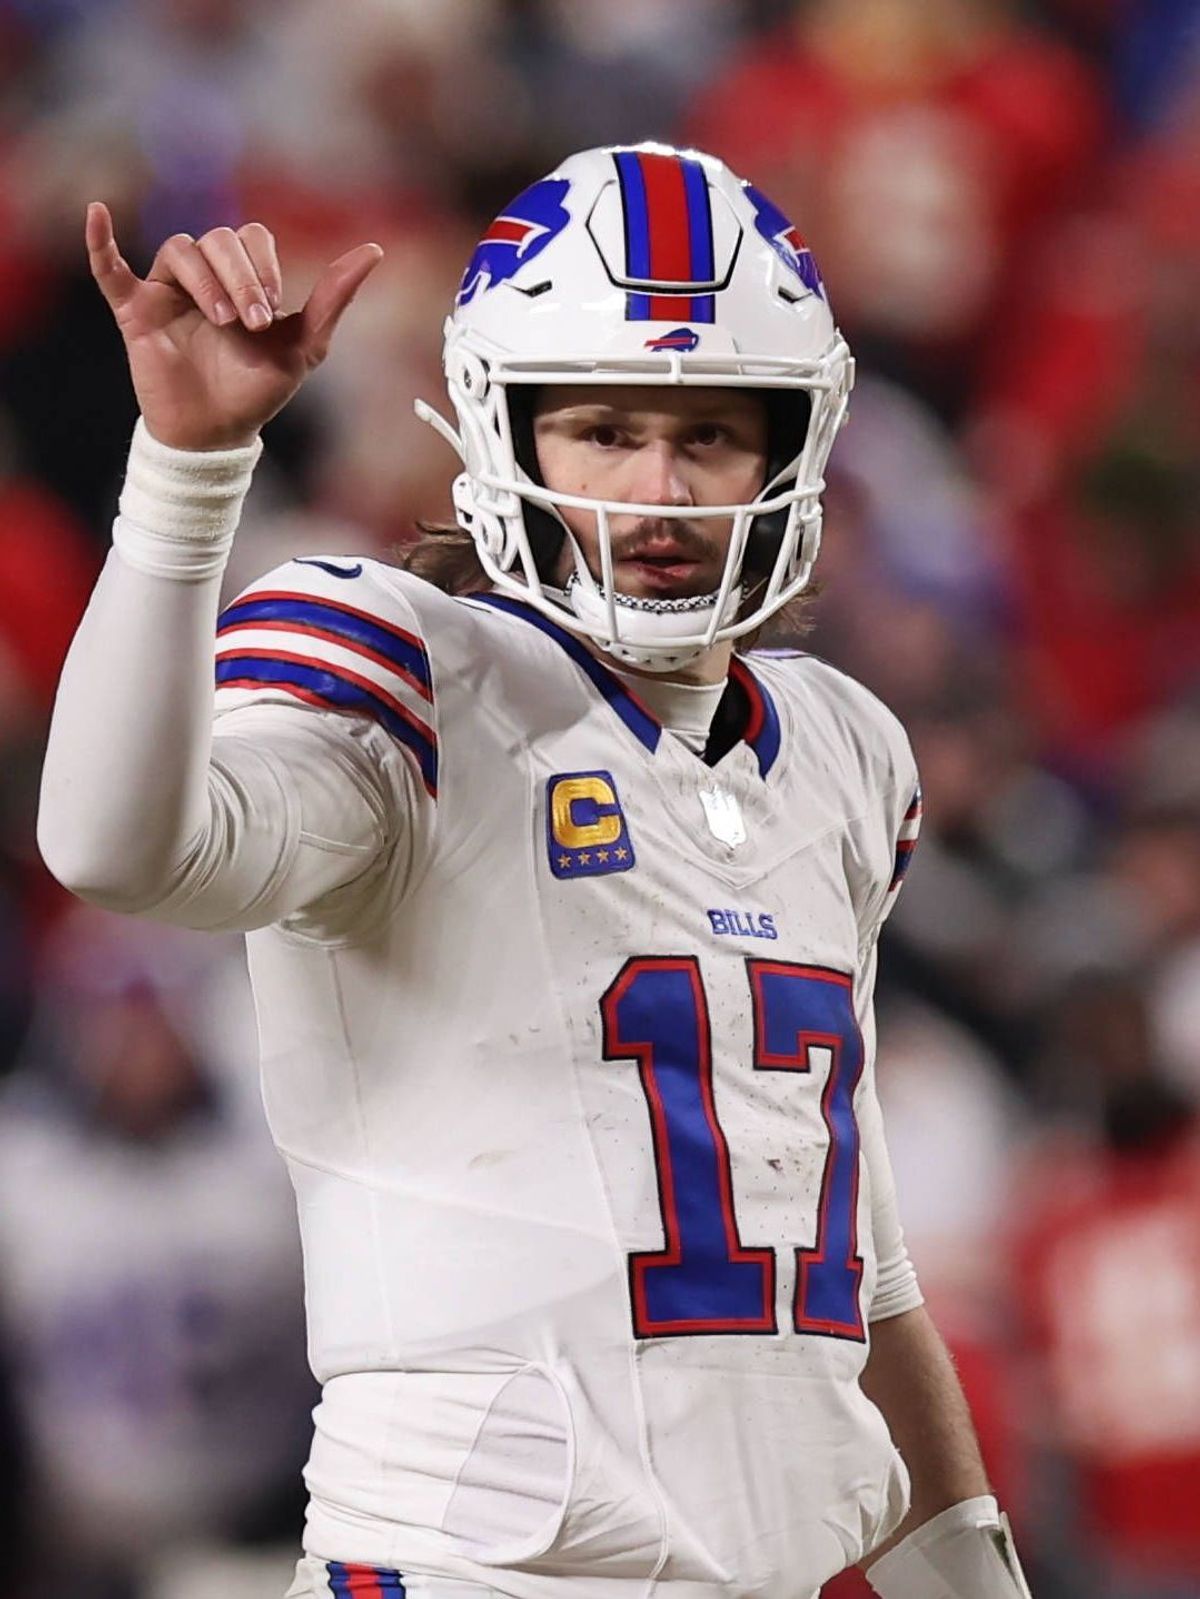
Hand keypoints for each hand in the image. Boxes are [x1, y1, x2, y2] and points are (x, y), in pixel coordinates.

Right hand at [86, 203, 382, 450]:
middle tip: (251, 322)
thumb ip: (333, 298)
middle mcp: (205, 278)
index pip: (250, 239)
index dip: (263, 266)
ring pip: (180, 251)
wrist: (218, 435)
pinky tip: (97, 214)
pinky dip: (100, 242)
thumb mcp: (304, 346)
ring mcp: (167, 292)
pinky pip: (110, 268)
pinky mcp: (136, 312)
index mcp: (242, 278)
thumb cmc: (258, 391)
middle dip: (240, 277)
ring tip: (222, 322)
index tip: (273, 309)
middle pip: (216, 240)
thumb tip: (375, 251)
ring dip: (205, 281)